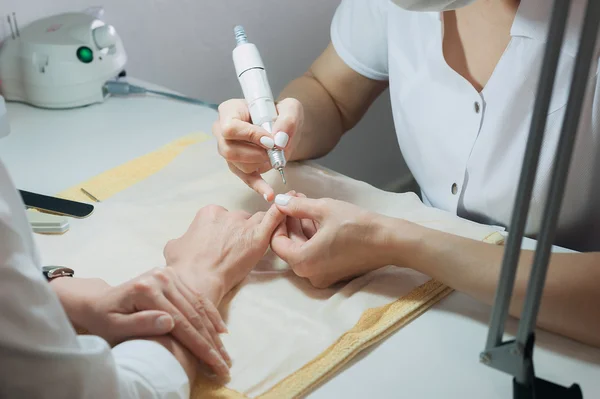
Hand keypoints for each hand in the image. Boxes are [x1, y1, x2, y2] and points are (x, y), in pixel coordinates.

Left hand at [51, 271, 230, 377]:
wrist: (98, 300)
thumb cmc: (103, 319)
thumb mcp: (114, 327)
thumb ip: (140, 324)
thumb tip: (169, 322)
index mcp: (146, 289)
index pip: (180, 322)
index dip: (200, 346)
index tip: (215, 364)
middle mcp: (161, 278)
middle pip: (193, 314)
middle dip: (211, 342)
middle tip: (225, 364)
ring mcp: (169, 275)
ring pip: (199, 306)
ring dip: (214, 331)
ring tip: (225, 353)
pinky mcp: (173, 276)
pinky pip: (197, 297)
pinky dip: (210, 315)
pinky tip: (221, 331)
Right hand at [164, 203, 284, 303]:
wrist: (197, 280)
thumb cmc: (184, 267)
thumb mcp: (173, 248)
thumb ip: (182, 239)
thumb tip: (183, 242)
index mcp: (208, 214)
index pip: (222, 217)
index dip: (223, 230)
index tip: (221, 243)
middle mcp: (227, 215)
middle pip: (240, 219)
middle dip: (240, 231)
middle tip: (237, 249)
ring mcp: (243, 225)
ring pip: (257, 220)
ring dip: (258, 228)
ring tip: (257, 241)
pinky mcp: (258, 237)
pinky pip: (273, 219)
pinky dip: (280, 213)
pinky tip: (289, 208)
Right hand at [212, 98, 303, 200]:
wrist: (283, 126)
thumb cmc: (281, 113)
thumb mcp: (291, 108)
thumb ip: (288, 119)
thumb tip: (279, 140)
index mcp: (230, 111)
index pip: (230, 128)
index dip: (250, 136)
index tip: (271, 141)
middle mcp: (221, 130)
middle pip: (228, 150)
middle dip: (255, 155)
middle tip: (274, 152)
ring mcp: (227, 149)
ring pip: (236, 165)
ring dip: (259, 164)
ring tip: (275, 157)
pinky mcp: (238, 165)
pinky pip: (245, 178)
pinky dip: (258, 186)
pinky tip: (269, 194)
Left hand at [270, 194, 394, 287]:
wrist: (389, 241)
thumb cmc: (357, 225)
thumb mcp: (323, 209)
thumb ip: (296, 206)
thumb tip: (279, 201)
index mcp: (302, 262)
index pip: (276, 242)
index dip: (277, 221)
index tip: (283, 205)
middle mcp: (309, 275)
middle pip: (289, 246)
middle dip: (290, 222)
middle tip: (294, 200)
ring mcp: (322, 277)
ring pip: (302, 250)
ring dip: (301, 228)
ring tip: (305, 204)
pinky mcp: (333, 274)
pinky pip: (315, 255)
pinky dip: (313, 238)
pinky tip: (317, 218)